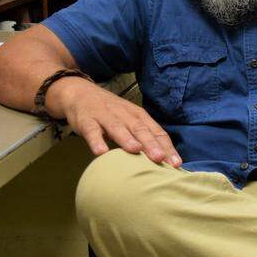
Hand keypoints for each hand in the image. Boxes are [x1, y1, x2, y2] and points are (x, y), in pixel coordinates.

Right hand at [48, 77, 180, 165]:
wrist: (80, 93)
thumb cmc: (111, 113)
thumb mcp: (130, 121)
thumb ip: (144, 138)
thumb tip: (164, 161)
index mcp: (139, 116)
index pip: (156, 132)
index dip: (167, 148)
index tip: (176, 164)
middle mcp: (125, 115)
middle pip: (140, 129)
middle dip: (151, 144)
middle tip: (160, 158)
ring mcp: (105, 116)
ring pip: (118, 128)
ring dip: (126, 139)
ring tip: (135, 150)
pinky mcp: (87, 120)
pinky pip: (92, 131)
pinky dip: (96, 140)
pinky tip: (101, 152)